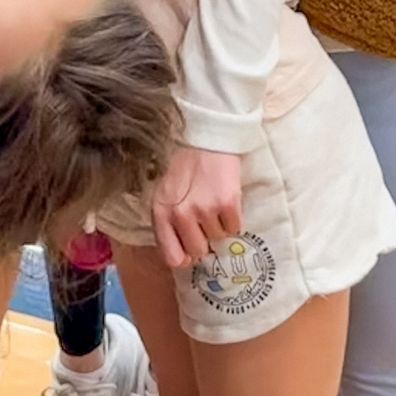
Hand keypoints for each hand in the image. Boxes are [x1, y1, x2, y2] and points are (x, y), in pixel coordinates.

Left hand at [152, 146, 242, 268]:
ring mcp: (204, 209)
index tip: (191, 249)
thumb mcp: (166, 193)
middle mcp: (180, 214)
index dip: (184, 257)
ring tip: (214, 201)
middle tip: (206, 220)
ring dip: (219, 226)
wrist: (207, 138)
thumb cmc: (186, 167)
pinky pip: (235, 229)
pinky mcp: (227, 204)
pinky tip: (226, 200)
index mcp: (160, 211)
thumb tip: (183, 257)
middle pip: (197, 253)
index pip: (171, 257)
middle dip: (204, 240)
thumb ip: (169, 223)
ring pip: (218, 240)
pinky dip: (234, 219)